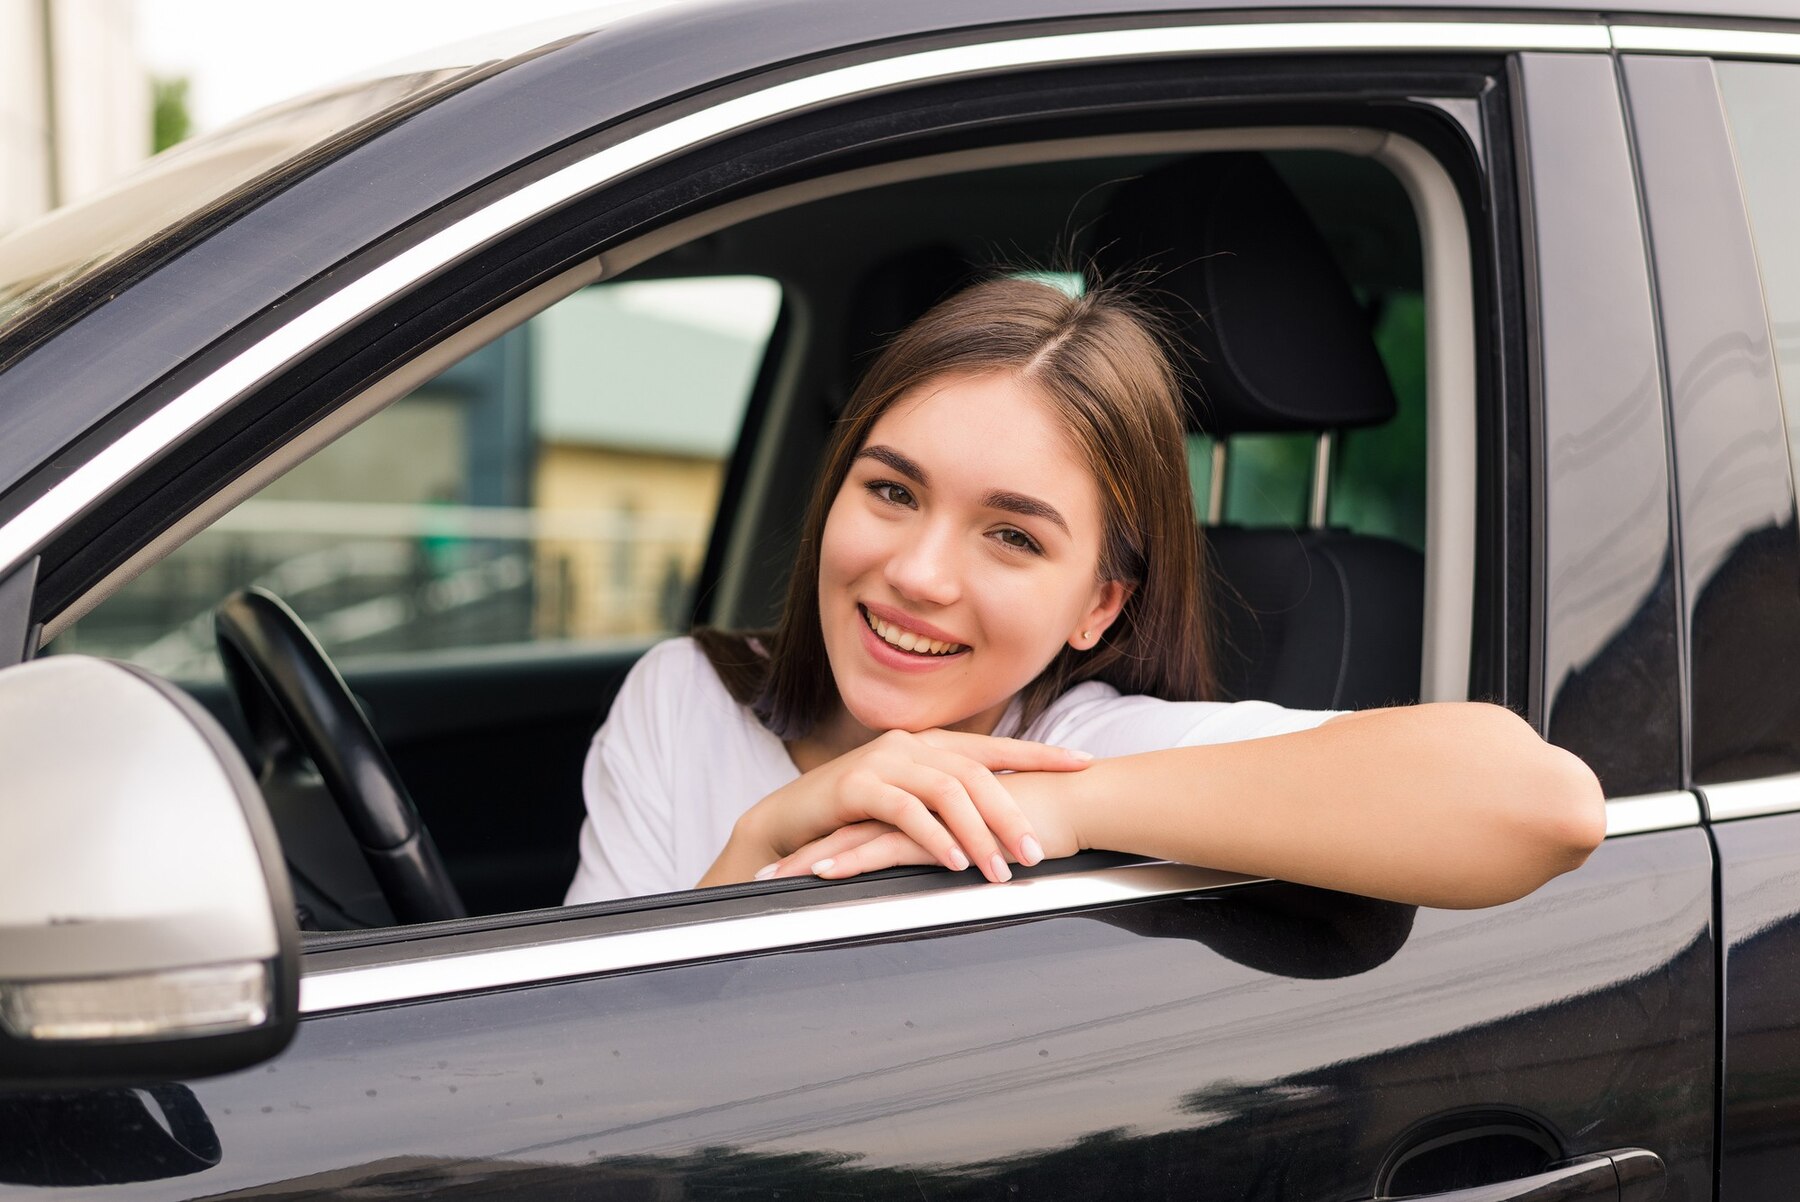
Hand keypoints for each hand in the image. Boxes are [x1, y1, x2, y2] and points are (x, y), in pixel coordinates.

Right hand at [759, 767, 1085, 881]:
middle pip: (977, 773)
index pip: (996, 747)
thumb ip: (949, 802)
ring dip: (978, 833)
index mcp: (930, 745)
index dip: (1041, 753)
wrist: (786, 822)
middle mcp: (911, 746)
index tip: (1084, 763)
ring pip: (946, 791)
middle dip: (1012, 813)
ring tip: (999, 870)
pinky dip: (934, 837)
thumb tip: (1003, 823)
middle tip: (1037, 852)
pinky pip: (905, 811)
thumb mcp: (907, 803)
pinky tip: (952, 862)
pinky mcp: (856, 787)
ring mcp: (883, 762)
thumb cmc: (852, 817)